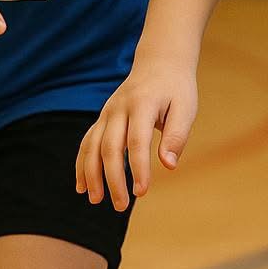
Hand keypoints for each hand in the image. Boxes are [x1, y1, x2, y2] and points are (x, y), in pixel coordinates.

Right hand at [75, 58, 197, 210]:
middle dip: (112, 178)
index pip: (136, 141)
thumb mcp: (186, 108)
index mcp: (142, 104)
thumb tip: (168, 166)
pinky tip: (81, 186)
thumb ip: (177, 135)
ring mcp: (107, 113)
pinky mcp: (103, 118)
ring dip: (92, 174)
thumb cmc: (176, 89)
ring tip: (95, 200)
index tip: (142, 192)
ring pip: (93, 146)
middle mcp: (119, 108)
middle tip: (121, 206)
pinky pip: (87, 142)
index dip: (138, 168)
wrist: (159, 63)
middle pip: (110, 147)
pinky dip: (82, 164)